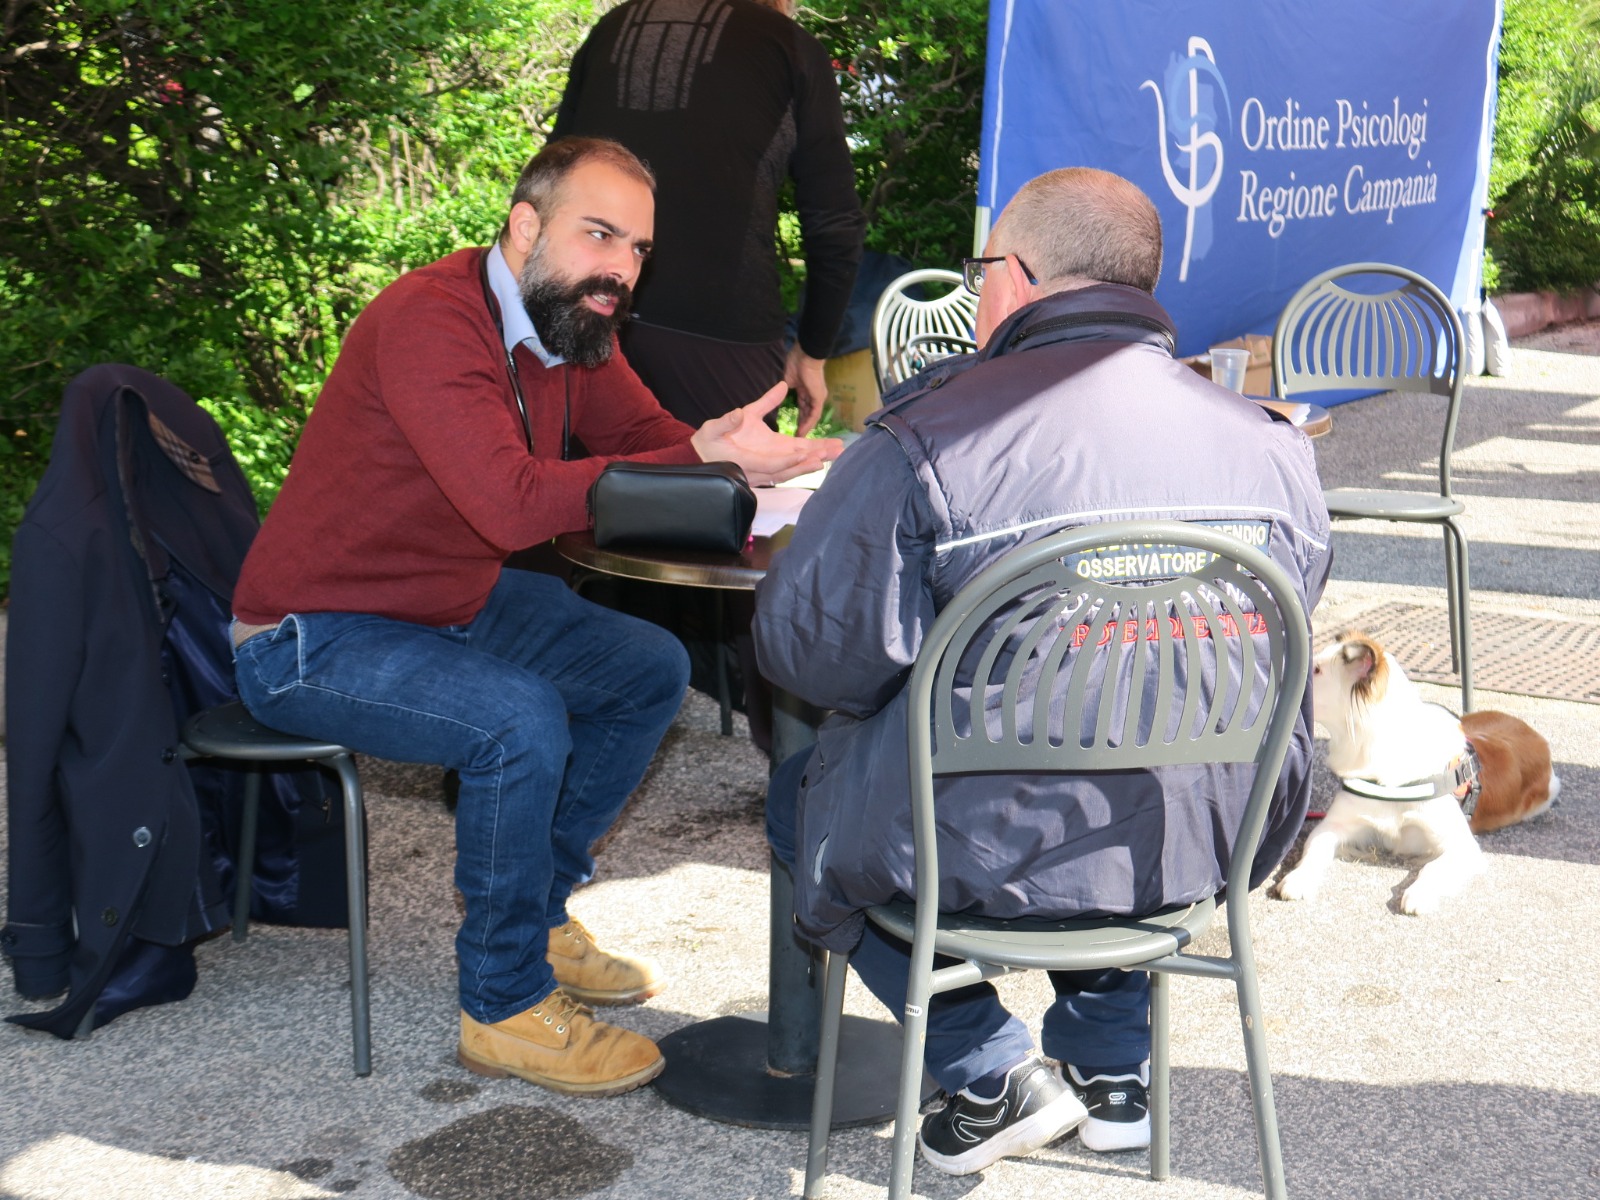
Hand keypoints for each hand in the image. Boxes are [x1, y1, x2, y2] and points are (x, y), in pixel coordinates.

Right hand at [691, 381, 843, 484]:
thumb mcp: (714, 427)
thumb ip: (727, 420)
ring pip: (792, 469)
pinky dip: (804, 462)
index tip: (805, 454)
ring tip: (834, 452)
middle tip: (834, 452)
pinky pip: (788, 468)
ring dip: (813, 460)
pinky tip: (820, 456)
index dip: (789, 460)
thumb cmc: (708, 442)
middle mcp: (758, 470)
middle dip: (812, 460)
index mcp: (746, 461)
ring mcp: (763, 471)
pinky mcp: (766, 467)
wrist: (700, 458)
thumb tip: (737, 413)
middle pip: (789, 468)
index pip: (771, 463)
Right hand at [783, 345, 828, 435]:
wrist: (805, 354)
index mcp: (806, 390)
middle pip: (808, 414)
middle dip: (802, 426)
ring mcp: (817, 397)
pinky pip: (814, 414)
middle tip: (796, 439)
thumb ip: (783, 391)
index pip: (803, 408)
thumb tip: (775, 399)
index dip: (798, 418)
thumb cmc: (795, 363)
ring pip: (812, 416)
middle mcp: (813, 395)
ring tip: (799, 439)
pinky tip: (803, 433)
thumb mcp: (787, 381)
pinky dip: (808, 424)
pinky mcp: (819, 398)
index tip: (792, 428)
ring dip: (806, 428)